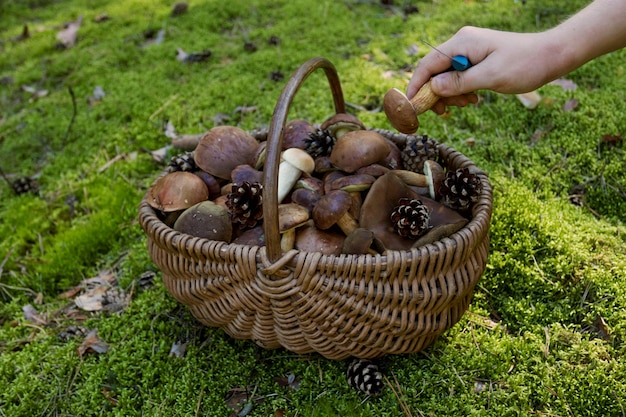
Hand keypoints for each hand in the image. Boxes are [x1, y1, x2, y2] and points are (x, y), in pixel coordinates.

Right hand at [407, 27, 558, 113]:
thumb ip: (460, 82)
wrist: (552, 55)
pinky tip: (473, 99)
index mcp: (462, 43)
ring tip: (467, 104)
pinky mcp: (476, 59)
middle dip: (436, 94)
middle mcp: (462, 44)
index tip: (412, 106)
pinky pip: (458, 77)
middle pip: (434, 71)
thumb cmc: (525, 63)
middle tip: (447, 112)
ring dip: (451, 95)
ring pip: (445, 77)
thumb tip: (433, 88)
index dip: (416, 85)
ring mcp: (469, 51)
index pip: (428, 64)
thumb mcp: (491, 76)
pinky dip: (460, 91)